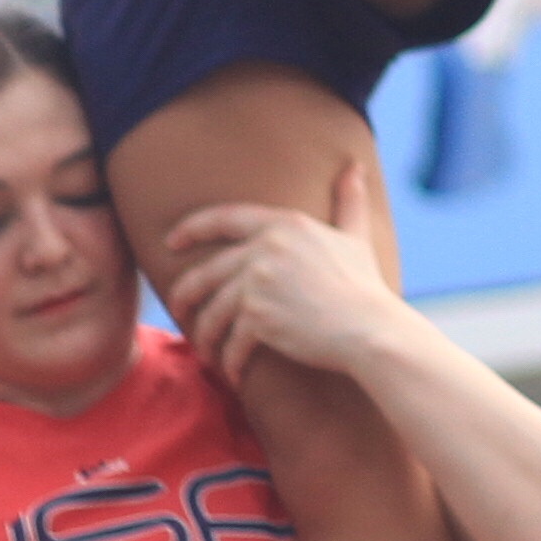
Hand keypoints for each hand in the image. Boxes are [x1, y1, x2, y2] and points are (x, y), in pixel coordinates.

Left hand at [152, 163, 407, 389]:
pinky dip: (229, 361)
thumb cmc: (364, 284)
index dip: (192, 228)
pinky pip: (231, 342)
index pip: (224, 218)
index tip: (171, 241)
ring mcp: (258, 281)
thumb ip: (348, 202)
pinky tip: (232, 372)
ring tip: (207, 352)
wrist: (368, 326)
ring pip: (213, 312)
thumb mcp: (354, 236)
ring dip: (205, 337)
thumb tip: (354, 168)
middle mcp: (265, 247)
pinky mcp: (257, 316)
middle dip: (184, 294)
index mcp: (284, 223)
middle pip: (206, 272)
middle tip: (177, 309)